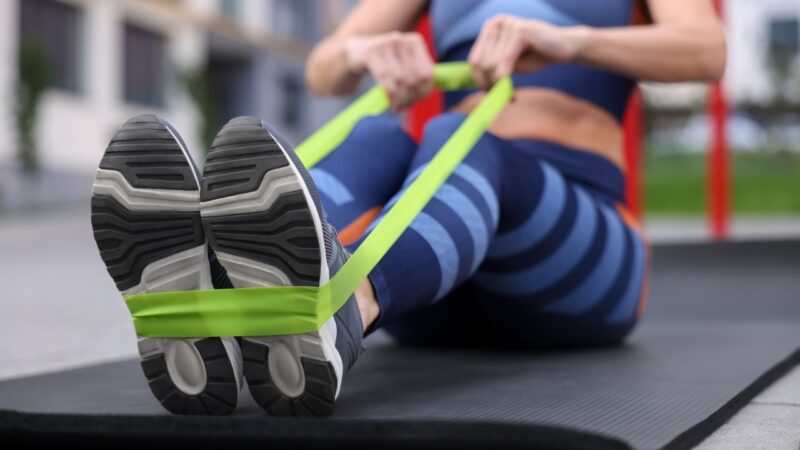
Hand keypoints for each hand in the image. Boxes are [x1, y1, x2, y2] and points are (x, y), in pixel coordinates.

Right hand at [345, 32, 434, 110]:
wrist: (354, 52)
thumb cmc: (383, 63)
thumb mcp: (403, 63)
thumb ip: (416, 74)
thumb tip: (426, 93)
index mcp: (415, 41)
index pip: (427, 73)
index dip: (424, 92)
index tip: (417, 101)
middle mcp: (401, 39)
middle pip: (413, 79)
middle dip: (411, 97)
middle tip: (405, 106)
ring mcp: (385, 44)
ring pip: (400, 81)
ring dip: (401, 99)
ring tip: (398, 106)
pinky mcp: (371, 53)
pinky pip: (385, 80)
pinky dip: (390, 96)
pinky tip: (391, 103)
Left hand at [468, 15, 587, 88]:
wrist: (566, 47)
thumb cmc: (537, 55)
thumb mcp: (509, 62)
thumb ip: (491, 68)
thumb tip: (473, 82)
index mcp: (490, 27)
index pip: (474, 59)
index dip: (479, 81)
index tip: (489, 95)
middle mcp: (495, 23)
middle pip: (480, 64)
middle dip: (488, 85)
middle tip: (501, 99)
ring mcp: (507, 25)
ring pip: (491, 66)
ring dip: (498, 88)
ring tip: (510, 97)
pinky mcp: (520, 32)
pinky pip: (504, 65)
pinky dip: (505, 84)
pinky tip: (512, 95)